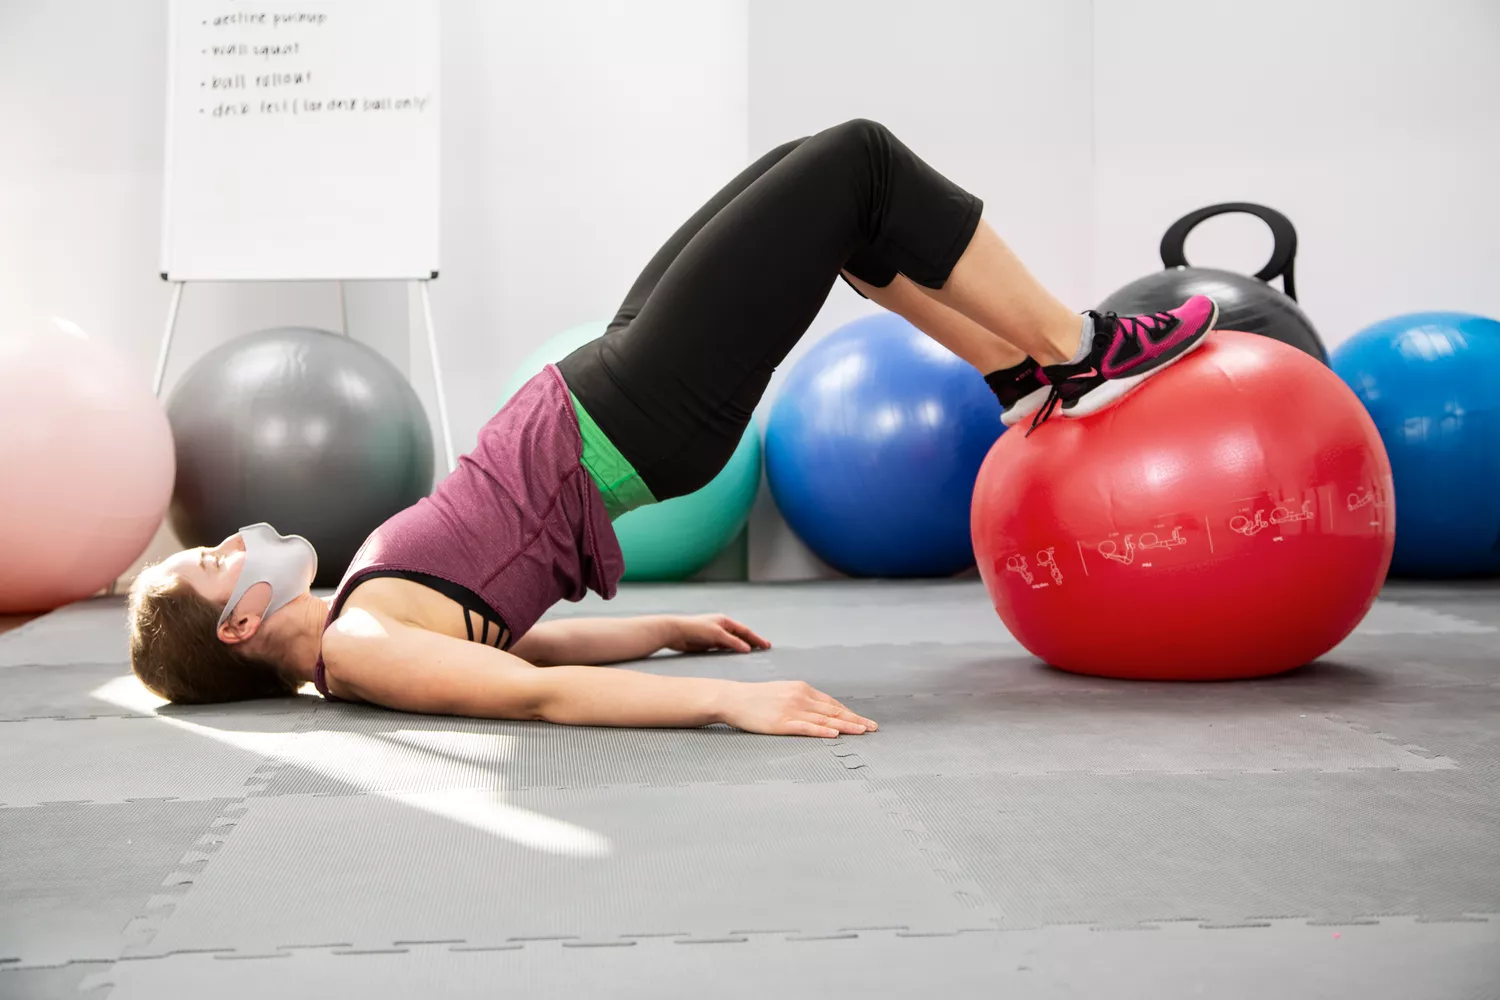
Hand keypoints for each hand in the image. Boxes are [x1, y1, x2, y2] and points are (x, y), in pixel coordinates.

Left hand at [666, 614, 770, 653]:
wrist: (676, 633)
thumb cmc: (696, 629)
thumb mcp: (717, 635)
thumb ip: (733, 642)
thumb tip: (748, 649)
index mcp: (725, 621)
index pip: (745, 630)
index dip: (756, 638)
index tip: (767, 645)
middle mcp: (721, 627)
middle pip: (741, 636)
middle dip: (752, 643)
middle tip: (764, 650)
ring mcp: (715, 636)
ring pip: (733, 643)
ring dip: (743, 648)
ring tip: (754, 655)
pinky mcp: (708, 645)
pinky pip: (724, 649)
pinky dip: (732, 653)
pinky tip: (736, 658)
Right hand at [719, 680, 876, 738]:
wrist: (734, 698)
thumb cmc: (756, 697)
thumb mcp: (783, 691)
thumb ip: (801, 698)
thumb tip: (818, 709)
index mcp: (802, 688)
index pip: (832, 703)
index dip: (849, 713)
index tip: (864, 720)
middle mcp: (800, 697)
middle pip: (834, 711)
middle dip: (855, 720)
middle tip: (873, 727)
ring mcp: (792, 710)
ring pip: (825, 719)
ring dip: (846, 726)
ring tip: (863, 732)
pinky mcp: (782, 723)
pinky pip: (807, 728)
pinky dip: (823, 731)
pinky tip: (835, 734)